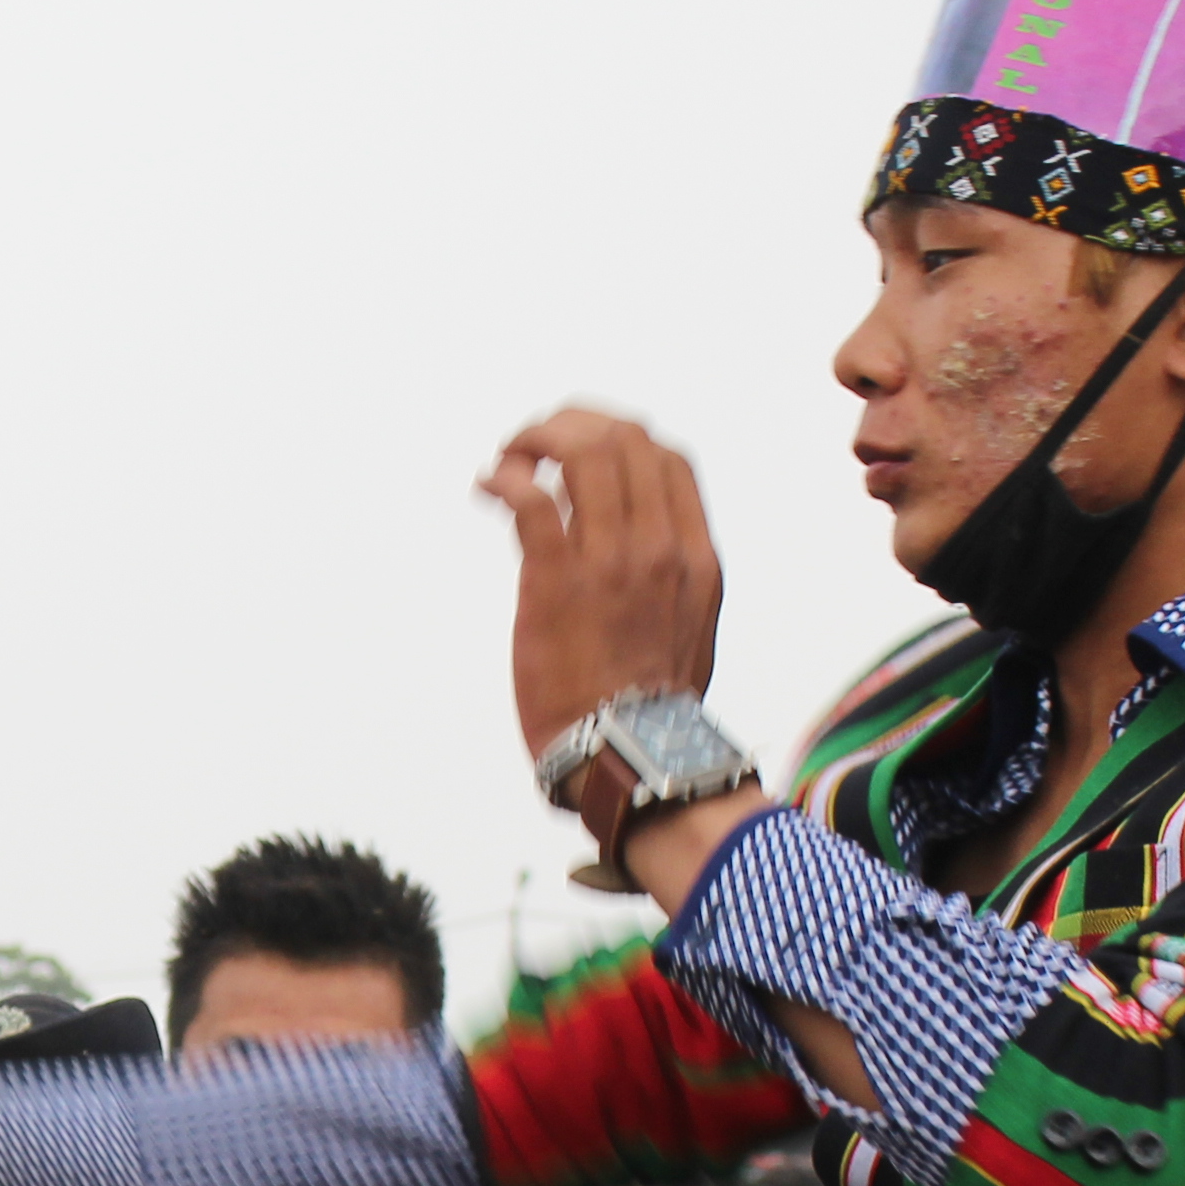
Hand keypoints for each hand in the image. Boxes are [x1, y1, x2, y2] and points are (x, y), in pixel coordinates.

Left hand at [481, 406, 724, 758]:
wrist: (629, 760)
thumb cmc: (649, 712)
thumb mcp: (686, 630)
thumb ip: (669, 581)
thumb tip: (639, 555)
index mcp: (697, 557)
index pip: (668, 459)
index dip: (621, 436)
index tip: (583, 449)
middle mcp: (661, 547)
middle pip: (624, 439)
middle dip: (572, 424)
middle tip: (534, 443)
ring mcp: (612, 560)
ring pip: (581, 452)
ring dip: (535, 440)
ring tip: (508, 456)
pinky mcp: (558, 580)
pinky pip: (530, 498)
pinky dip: (504, 478)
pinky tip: (487, 486)